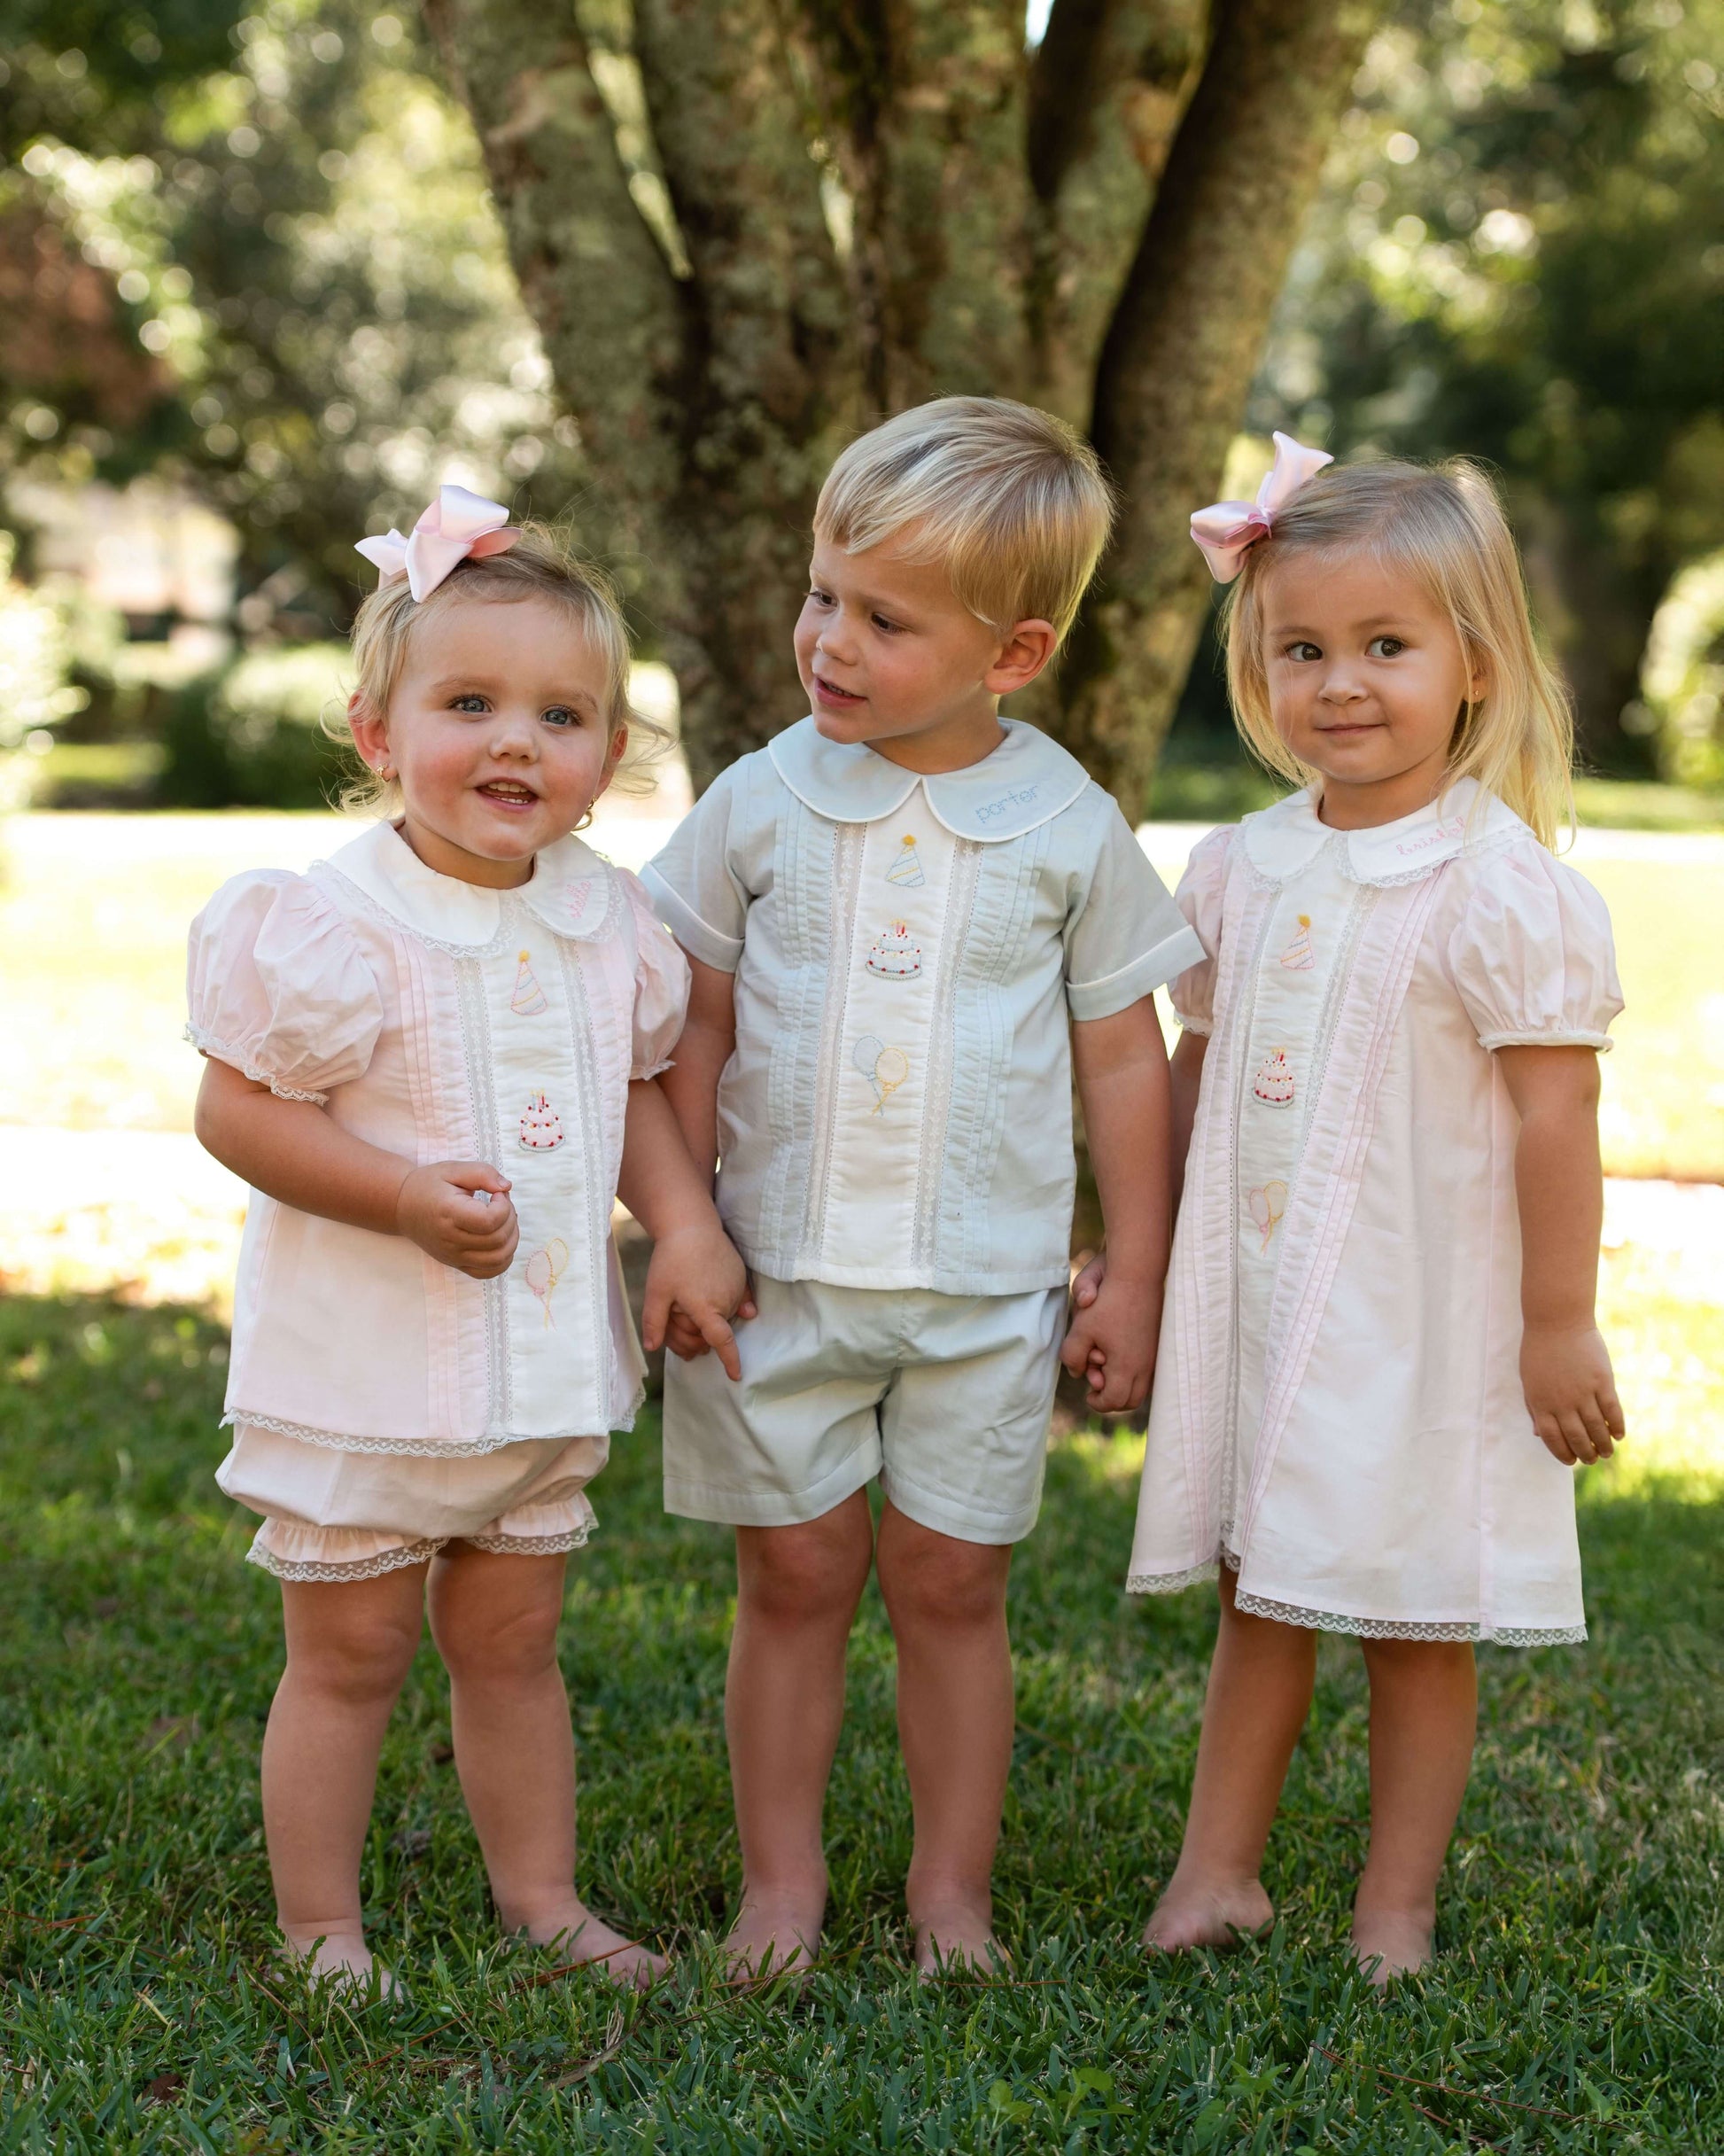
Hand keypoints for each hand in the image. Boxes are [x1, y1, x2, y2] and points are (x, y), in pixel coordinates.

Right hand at [395, 1160, 518, 1278]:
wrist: (402, 1206)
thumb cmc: (429, 1186)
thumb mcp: (453, 1169)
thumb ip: (482, 1174)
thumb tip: (507, 1187)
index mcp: (448, 1213)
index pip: (489, 1221)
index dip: (504, 1206)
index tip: (497, 1194)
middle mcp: (450, 1240)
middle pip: (498, 1240)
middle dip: (510, 1218)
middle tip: (500, 1203)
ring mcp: (453, 1256)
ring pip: (498, 1259)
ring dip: (511, 1239)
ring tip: (502, 1221)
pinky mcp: (456, 1264)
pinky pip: (488, 1272)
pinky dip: (503, 1259)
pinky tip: (500, 1239)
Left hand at [641, 1220, 753, 1380]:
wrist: (692, 1225)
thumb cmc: (671, 1259)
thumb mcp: (656, 1291)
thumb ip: (654, 1322)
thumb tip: (653, 1348)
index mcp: (706, 1307)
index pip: (722, 1341)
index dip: (730, 1360)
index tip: (736, 1375)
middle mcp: (726, 1301)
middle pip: (711, 1333)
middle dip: (693, 1336)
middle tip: (673, 1320)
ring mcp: (735, 1289)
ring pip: (722, 1318)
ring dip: (707, 1320)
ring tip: (686, 1302)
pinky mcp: (740, 1278)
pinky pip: (738, 1303)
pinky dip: (732, 1309)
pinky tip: (740, 1313)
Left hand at [1060, 1256, 1159, 1414]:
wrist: (1138, 1273)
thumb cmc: (1107, 1300)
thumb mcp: (1080, 1328)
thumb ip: (1072, 1355)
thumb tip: (1077, 1372)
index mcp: (1127, 1367)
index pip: (1114, 1401)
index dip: (1097, 1402)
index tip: (1088, 1393)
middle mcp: (1146, 1365)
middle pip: (1131, 1400)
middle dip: (1112, 1397)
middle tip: (1096, 1382)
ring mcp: (1156, 1354)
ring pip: (1142, 1385)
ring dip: (1123, 1382)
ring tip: (1106, 1362)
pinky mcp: (1160, 1343)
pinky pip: (1149, 1370)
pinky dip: (1133, 1370)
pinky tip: (1119, 1352)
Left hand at [1521, 1322, 1623, 1464]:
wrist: (1557, 1321)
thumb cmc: (1540, 1350)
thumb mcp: (1529, 1380)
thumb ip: (1534, 1408)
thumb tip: (1539, 1435)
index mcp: (1540, 1402)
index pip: (1553, 1439)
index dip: (1563, 1454)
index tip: (1571, 1461)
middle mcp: (1562, 1401)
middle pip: (1577, 1438)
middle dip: (1586, 1454)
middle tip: (1593, 1460)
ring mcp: (1583, 1392)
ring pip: (1597, 1428)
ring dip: (1603, 1445)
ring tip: (1607, 1453)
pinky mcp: (1602, 1381)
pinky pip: (1612, 1410)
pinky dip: (1617, 1425)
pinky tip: (1619, 1434)